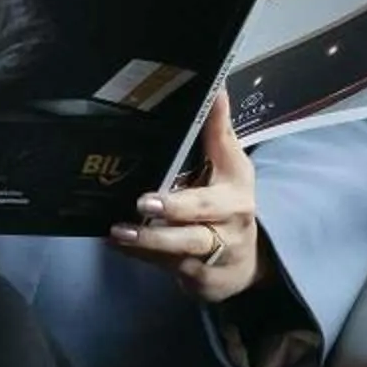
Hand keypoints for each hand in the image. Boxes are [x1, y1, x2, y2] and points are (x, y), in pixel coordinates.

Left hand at [106, 84, 263, 304]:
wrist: (250, 258)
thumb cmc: (230, 199)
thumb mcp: (232, 164)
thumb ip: (218, 129)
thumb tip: (214, 85)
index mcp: (235, 194)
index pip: (206, 199)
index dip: (178, 201)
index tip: (148, 197)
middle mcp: (229, 227)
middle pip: (193, 228)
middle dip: (161, 223)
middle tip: (130, 214)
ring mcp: (216, 259)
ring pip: (177, 253)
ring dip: (145, 244)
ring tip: (116, 233)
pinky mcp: (202, 281)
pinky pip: (168, 269)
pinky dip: (142, 258)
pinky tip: (118, 246)